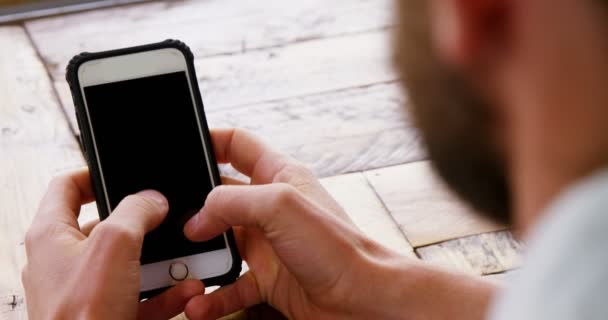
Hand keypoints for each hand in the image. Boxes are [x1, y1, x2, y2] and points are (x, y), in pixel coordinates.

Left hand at [22, 170, 203, 319]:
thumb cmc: (82, 318)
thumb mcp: (114, 245)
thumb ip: (135, 211)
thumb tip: (151, 199)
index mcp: (52, 235)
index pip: (67, 187)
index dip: (94, 173)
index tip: (123, 171)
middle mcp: (66, 262)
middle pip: (109, 227)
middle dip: (144, 227)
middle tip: (165, 220)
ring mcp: (88, 290)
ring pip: (130, 263)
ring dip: (162, 262)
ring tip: (183, 258)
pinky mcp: (108, 314)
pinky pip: (140, 295)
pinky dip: (165, 292)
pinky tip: (186, 290)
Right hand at [183, 129, 410, 319]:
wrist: (362, 300)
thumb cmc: (338, 248)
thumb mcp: (280, 206)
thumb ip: (231, 202)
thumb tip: (196, 220)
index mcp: (279, 175)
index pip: (238, 145)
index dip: (209, 140)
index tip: (181, 148)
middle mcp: (271, 207)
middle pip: (220, 197)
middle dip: (193, 207)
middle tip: (169, 217)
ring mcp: (268, 244)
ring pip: (220, 244)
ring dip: (199, 258)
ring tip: (183, 269)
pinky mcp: (268, 278)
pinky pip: (229, 286)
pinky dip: (212, 296)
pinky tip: (199, 304)